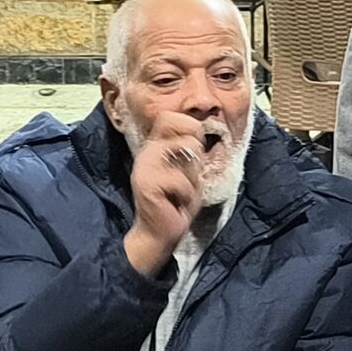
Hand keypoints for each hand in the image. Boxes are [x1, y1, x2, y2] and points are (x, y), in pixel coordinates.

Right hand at [124, 112, 212, 274]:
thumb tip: (206, 131)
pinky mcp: (147, 184)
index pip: (170, 116)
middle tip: (190, 173)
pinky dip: (187, 194)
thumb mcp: (189, 172)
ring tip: (183, 191)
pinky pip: (181, 180)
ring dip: (193, 176)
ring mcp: (146, 166)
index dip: (190, 126)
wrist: (160, 234)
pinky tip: (177, 203)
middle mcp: (148, 151)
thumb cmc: (177, 203)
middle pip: (181, 126)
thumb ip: (192, 152)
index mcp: (156, 147)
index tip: (196, 149)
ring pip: (187, 150)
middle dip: (196, 148)